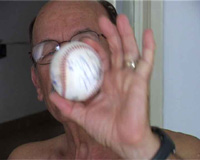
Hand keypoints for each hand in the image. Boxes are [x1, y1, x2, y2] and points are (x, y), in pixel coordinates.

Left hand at [50, 14, 159, 158]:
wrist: (124, 141)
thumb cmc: (107, 130)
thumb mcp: (82, 116)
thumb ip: (68, 106)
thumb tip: (53, 95)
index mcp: (106, 84)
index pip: (100, 60)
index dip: (93, 49)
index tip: (83, 39)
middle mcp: (118, 78)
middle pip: (115, 51)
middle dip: (109, 35)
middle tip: (101, 20)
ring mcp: (130, 78)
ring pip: (129, 51)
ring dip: (125, 35)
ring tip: (120, 19)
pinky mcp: (141, 81)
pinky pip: (146, 61)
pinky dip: (148, 47)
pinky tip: (148, 33)